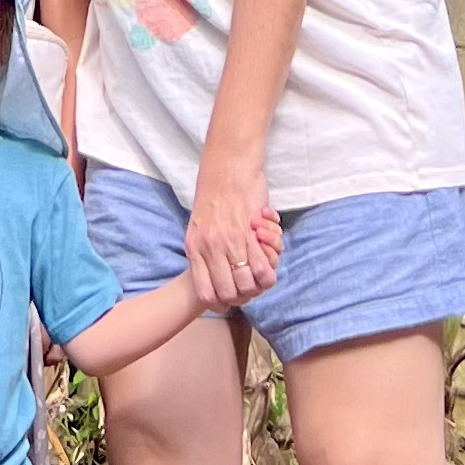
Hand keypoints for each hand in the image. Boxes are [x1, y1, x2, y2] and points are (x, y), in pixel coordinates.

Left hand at [185, 150, 281, 312]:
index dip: (222, 302)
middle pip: (231, 293)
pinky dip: (270, 259)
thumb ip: (203, 250)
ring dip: (262, 276)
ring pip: (249, 281)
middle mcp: (210, 248)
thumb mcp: (199, 224)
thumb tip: (213, 274)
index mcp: (194, 248)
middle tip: (254, 279)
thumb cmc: (215, 191)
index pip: (206, 293)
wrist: (229, 162)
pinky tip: (268, 242)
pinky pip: (262, 262)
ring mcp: (229, 240)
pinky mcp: (248, 230)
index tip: (234, 296)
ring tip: (265, 260)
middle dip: (246, 293)